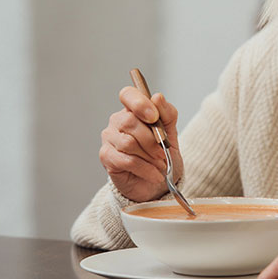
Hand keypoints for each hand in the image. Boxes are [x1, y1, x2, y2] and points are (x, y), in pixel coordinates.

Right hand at [98, 86, 182, 201]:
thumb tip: (157, 97)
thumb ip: (167, 114)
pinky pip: (127, 160)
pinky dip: (145, 169)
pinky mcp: (106, 157)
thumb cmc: (162, 155)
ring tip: (160, 165)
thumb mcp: (171, 133)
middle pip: (130, 122)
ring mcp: (109, 138)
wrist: (157, 184)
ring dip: (150, 156)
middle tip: (163, 153)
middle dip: (152, 140)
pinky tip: (154, 174)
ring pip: (129, 143)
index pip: (128, 95)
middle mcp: (118, 121)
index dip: (140, 103)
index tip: (154, 118)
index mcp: (133, 110)